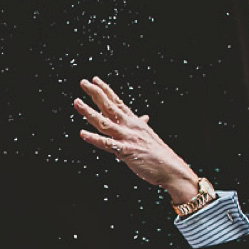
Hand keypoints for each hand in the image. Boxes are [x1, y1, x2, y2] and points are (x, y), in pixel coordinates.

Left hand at [74, 77, 199, 203]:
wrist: (171, 168)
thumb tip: (144, 117)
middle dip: (96, 94)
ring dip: (89, 112)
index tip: (94, 80)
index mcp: (134, 122)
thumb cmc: (159, 154)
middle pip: (110, 106)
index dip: (106, 90)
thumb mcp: (148, 135)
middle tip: (83, 82)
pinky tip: (82, 133)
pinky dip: (94, 139)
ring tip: (77, 102)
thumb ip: (142, 125)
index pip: (118, 102)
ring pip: (104, 122)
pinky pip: (107, 144)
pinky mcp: (126, 151)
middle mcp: (130, 126)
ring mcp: (128, 138)